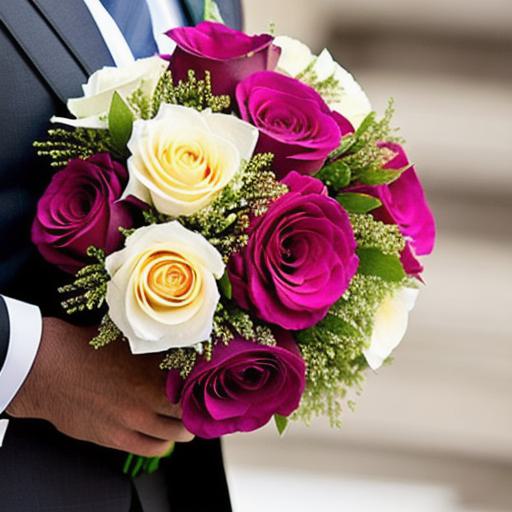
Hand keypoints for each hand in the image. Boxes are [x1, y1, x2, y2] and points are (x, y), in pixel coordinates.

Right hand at [7, 317, 193, 455]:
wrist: (48, 368)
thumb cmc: (87, 348)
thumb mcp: (129, 339)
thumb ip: (157, 350)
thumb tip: (181, 349)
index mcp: (155, 366)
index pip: (197, 381)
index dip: (205, 382)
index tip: (207, 382)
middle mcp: (149, 395)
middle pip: (192, 409)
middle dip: (197, 406)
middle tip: (197, 402)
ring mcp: (134, 419)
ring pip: (179, 433)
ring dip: (185, 426)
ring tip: (183, 420)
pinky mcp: (117, 437)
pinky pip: (155, 449)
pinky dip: (164, 443)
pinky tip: (163, 435)